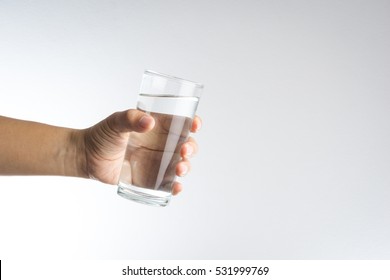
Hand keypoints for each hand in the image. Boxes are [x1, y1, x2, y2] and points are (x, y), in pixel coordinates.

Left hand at [82, 109, 200, 194]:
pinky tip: (176, 187)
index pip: (181, 123)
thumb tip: (149, 122)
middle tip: (184, 151)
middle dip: (191, 148)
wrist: (86, 157)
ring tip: (179, 169)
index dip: (192, 124)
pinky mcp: (149, 179)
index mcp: (157, 127)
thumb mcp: (116, 122)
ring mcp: (156, 163)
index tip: (195, 125)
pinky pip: (168, 184)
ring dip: (186, 167)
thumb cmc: (102, 135)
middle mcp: (161, 145)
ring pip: (180, 165)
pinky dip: (175, 187)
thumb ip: (131, 119)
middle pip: (186, 146)